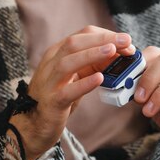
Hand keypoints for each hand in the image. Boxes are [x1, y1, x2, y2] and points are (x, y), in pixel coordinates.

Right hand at [9, 26, 133, 159]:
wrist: (33, 124)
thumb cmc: (58, 96)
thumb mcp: (74, 75)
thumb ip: (91, 64)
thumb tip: (119, 54)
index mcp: (57, 54)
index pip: (81, 35)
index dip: (105, 36)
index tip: (126, 41)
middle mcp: (50, 64)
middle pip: (74, 43)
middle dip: (101, 40)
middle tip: (126, 40)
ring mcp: (49, 83)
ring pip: (68, 63)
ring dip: (92, 55)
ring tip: (112, 51)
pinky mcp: (52, 102)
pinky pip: (68, 91)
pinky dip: (84, 83)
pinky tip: (100, 78)